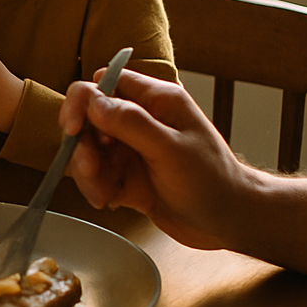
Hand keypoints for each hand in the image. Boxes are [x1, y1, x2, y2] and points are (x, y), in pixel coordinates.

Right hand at [60, 68, 259, 251]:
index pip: (106, 84)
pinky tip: (110, 202)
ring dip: (88, 173)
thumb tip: (93, 101)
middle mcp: (142, 120)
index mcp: (156, 100)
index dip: (83, 102)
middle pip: (90, 119)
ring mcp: (134, 149)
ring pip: (91, 151)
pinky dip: (97, 188)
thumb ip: (132, 123)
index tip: (74, 129)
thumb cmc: (213, 181)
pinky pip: (100, 176)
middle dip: (83, 145)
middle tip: (90, 169)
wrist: (232, 223)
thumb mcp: (172, 149)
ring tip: (102, 196)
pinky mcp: (130, 177)